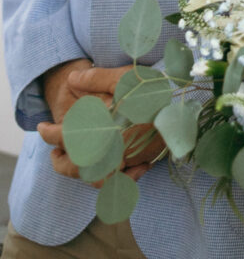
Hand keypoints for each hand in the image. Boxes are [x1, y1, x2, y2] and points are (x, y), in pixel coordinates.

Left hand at [38, 63, 164, 181]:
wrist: (186, 106)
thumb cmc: (154, 90)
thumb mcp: (124, 77)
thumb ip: (96, 78)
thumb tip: (72, 79)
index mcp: (102, 129)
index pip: (65, 137)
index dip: (48, 133)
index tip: (41, 127)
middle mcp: (112, 150)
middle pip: (76, 166)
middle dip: (60, 161)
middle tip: (53, 151)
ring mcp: (127, 160)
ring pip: (94, 179)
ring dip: (79, 173)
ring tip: (73, 162)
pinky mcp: (141, 164)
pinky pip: (118, 181)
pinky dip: (107, 181)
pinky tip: (103, 171)